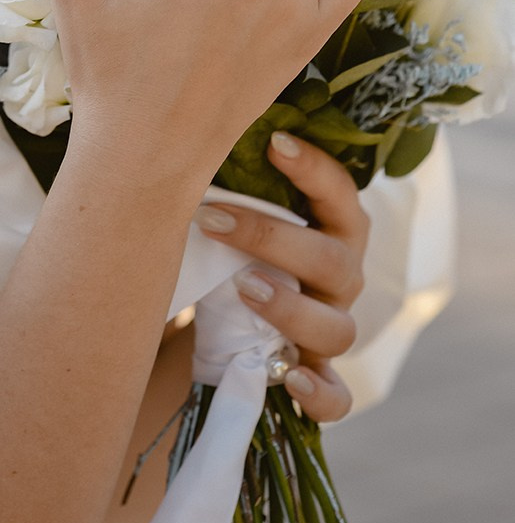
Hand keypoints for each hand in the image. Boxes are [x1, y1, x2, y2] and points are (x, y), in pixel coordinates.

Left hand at [196, 133, 367, 421]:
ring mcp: (332, 329)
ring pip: (337, 328)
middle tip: (214, 220)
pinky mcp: (318, 380)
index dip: (314, 167)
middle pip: (333, 260)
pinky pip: (335, 397)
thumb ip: (228, 176)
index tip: (273, 140)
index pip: (340, 192)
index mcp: (333, 227)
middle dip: (273, 239)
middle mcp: (341, 277)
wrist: (221, 324)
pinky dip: (318, 392)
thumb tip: (182, 125)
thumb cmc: (232, 248)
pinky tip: (288, 378)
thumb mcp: (235, 211)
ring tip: (242, 289)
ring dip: (290, 309)